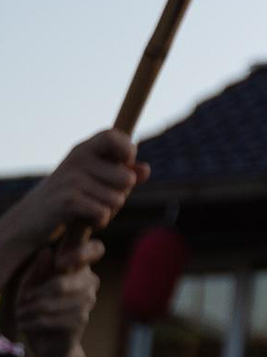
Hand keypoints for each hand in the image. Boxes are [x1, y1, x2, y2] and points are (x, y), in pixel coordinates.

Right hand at [0, 132, 143, 268]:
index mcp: (83, 149)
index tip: (124, 165)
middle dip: (121, 195)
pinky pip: (103, 213)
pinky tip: (86, 221)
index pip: (113, 134)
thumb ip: (122, 172)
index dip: (127, 149)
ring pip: (117, 199)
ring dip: (109, 211)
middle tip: (100, 199)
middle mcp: (76, 159)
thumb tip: (145, 170)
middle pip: (126, 178)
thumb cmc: (70, 197)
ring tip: (89, 209)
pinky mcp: (66, 201)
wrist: (30, 220)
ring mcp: (71, 179)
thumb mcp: (95, 180)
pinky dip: (99, 221)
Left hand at [14, 237, 102, 356]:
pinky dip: (32, 323)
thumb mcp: (31, 285)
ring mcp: (88, 300)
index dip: (81, 252)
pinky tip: (28, 325)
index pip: (95, 249)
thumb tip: (47, 251)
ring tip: (22, 314)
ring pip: (51, 303)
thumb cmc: (37, 305)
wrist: (45, 340)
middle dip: (34, 295)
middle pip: (60, 283)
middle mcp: (89, 280)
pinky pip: (50, 320)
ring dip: (29, 311)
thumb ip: (39, 270)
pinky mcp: (81, 319)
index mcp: (78, 265)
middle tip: (22, 301)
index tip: (60, 262)